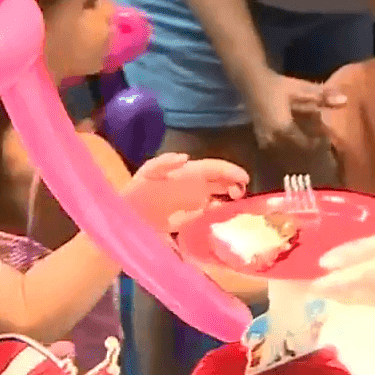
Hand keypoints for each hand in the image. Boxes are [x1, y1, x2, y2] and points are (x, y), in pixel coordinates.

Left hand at [125, 152, 248, 231]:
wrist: (129, 214)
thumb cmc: (139, 190)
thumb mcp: (149, 171)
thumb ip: (165, 162)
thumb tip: (186, 157)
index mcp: (188, 171)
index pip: (215, 168)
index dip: (230, 171)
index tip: (244, 178)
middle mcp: (195, 184)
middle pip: (221, 181)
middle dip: (234, 184)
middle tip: (241, 193)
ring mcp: (194, 200)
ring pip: (219, 195)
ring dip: (230, 197)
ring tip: (238, 203)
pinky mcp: (191, 217)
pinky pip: (210, 212)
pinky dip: (220, 211)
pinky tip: (226, 215)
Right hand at [247, 73, 344, 153]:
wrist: (251, 84)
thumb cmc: (278, 86)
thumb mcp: (302, 89)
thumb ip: (323, 96)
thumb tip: (345, 100)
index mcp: (284, 129)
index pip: (308, 145)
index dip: (320, 143)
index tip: (329, 136)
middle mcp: (274, 140)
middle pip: (299, 152)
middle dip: (312, 147)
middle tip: (322, 141)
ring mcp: (266, 143)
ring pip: (289, 154)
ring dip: (301, 150)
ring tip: (311, 141)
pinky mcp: (262, 142)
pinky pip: (280, 152)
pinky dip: (291, 149)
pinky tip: (297, 141)